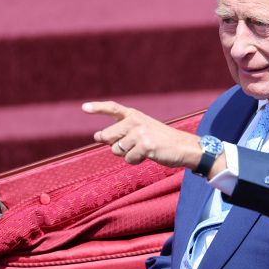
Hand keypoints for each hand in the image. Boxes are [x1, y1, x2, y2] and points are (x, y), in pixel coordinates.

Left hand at [82, 101, 200, 168]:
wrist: (184, 147)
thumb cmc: (161, 140)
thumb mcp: (142, 130)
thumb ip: (121, 131)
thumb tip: (97, 136)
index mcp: (134, 115)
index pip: (113, 108)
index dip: (97, 108)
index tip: (84, 108)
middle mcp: (136, 121)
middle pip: (107, 136)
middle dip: (115, 145)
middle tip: (134, 145)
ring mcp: (140, 132)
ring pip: (116, 150)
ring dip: (127, 155)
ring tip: (144, 150)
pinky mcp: (146, 145)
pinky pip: (128, 159)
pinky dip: (136, 161)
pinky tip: (148, 156)